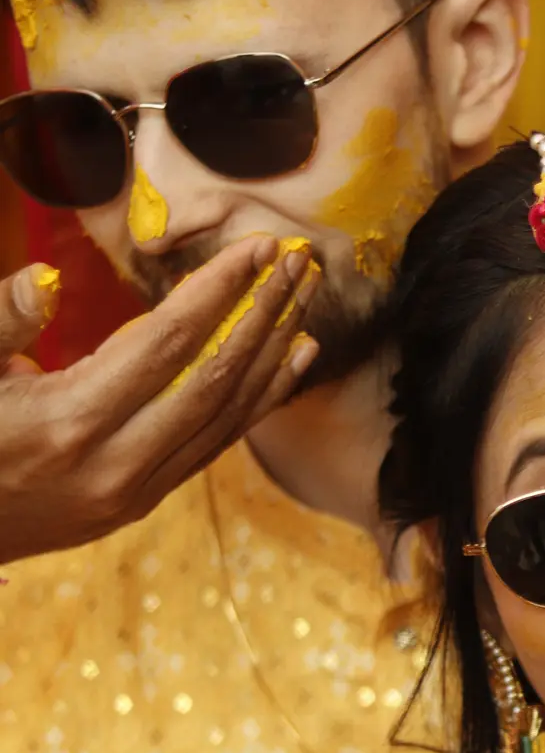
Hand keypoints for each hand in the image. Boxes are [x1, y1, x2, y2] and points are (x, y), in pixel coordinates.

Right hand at [0, 236, 319, 567]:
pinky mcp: (139, 503)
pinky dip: (256, 402)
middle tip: (298, 263)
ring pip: (226, 419)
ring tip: (305, 304)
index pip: (168, 344)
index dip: (219, 291)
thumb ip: (3, 321)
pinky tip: (286, 366)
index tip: (256, 248)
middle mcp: (115, 464)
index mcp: (71, 421)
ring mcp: (133, 492)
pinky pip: (214, 447)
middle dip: (262, 316)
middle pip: (214, 380)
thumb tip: (46, 281)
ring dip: (272, 357)